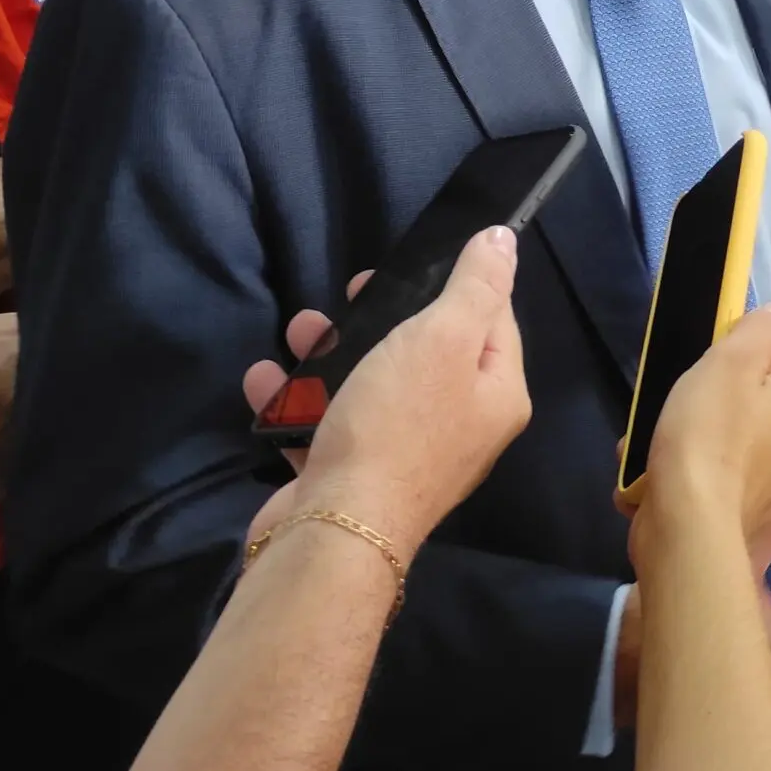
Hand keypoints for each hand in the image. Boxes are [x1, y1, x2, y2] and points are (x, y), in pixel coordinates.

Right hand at [239, 227, 530, 557]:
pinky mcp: (353, 476)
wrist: (335, 530)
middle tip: (352, 289)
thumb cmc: (397, 423)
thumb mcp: (443, 337)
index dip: (459, 285)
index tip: (418, 262)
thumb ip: (475, 286)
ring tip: (300, 327)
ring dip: (331, 351)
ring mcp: (405, 454)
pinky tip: (268, 379)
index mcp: (496, 395)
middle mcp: (460, 427)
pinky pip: (329, 422)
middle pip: (427, 351)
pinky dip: (299, 399)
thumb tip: (503, 239)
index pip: (493, 321)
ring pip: (371, 384)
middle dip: (384, 316)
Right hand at [626, 308, 770, 576]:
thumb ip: (758, 330)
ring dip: (686, 448)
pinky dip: (687, 483)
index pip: (767, 367)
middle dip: (702, 412)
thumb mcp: (730, 361)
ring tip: (652, 454)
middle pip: (746, 409)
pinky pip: (713, 487)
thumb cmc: (708, 433)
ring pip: (724, 450)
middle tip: (669, 417)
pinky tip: (656, 485)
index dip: (728, 367)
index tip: (700, 381)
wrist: (688, 527)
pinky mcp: (747, 521)